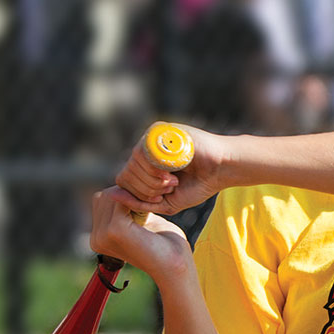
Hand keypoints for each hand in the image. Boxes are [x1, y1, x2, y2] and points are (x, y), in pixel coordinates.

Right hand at [90, 186, 193, 284]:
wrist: (176, 265)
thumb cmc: (165, 244)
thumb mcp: (142, 222)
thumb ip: (127, 207)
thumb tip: (116, 187)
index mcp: (98, 238)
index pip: (101, 201)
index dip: (125, 196)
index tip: (146, 203)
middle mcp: (96, 239)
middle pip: (104, 197)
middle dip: (128, 195)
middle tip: (150, 205)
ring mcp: (102, 235)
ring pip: (112, 196)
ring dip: (134, 196)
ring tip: (150, 210)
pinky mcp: (114, 230)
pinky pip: (121, 200)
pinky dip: (138, 199)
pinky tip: (151, 208)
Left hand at [115, 122, 229, 214]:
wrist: (222, 168)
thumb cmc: (198, 185)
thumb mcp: (166, 202)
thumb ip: (140, 202)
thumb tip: (112, 195)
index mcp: (144, 164)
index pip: (124, 180)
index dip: (139, 193)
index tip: (162, 196)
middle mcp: (144, 149)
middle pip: (126, 173)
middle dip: (146, 189)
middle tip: (170, 188)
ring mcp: (151, 137)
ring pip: (133, 163)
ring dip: (152, 180)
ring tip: (173, 181)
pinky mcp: (160, 130)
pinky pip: (144, 152)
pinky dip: (156, 170)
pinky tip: (173, 174)